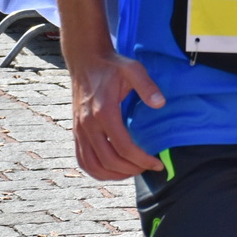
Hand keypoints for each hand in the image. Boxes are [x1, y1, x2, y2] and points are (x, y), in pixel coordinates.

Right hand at [66, 49, 166, 179]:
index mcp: (104, 112)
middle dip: (131, 169)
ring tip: (133, 171)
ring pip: (93, 165)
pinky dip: (96, 171)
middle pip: (109, 160)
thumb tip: (161, 104)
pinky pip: (83, 160)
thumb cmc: (112, 66)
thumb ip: (147, 86)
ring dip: (114, 175)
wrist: (86, 61)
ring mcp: (79, 131)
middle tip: (148, 168)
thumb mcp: (133, 69)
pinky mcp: (76, 132)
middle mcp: (88, 125)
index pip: (124, 147)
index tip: (157, 164)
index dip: (142, 160)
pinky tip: (112, 171)